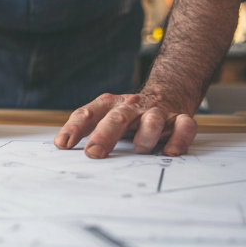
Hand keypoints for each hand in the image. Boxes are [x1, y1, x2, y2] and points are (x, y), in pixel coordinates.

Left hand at [53, 93, 196, 158]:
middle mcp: (131, 107)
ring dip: (146, 135)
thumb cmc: (129, 114)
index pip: (88, 114)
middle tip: (93, 153)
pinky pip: (183, 126)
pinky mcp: (179, 118)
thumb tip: (62, 146)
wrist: (167, 93)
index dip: (74, 128)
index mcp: (109, 106)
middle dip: (104, 135)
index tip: (63, 144)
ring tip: (140, 149)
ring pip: (152, 120)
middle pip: (117, 118)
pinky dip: (178, 138)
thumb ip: (87, 130)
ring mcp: (156, 112)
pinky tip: (170, 151)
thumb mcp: (105, 117)